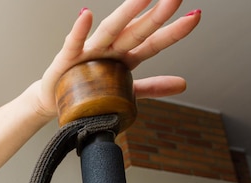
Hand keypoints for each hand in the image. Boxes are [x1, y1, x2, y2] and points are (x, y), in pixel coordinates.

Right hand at [35, 0, 200, 116]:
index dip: (174, 32)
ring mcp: (89, 51)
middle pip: (137, 30)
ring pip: (111, 30)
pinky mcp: (67, 58)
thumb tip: (183, 84)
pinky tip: (86, 15)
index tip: (195, 17)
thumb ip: (152, 86)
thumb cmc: (87, 90)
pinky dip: (79, 30)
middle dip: (156, 14)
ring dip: (126, 13)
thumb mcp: (125, 91)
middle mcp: (110, 48)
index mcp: (125, 56)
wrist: (55, 101)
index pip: (154, 42)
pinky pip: (74, 43)